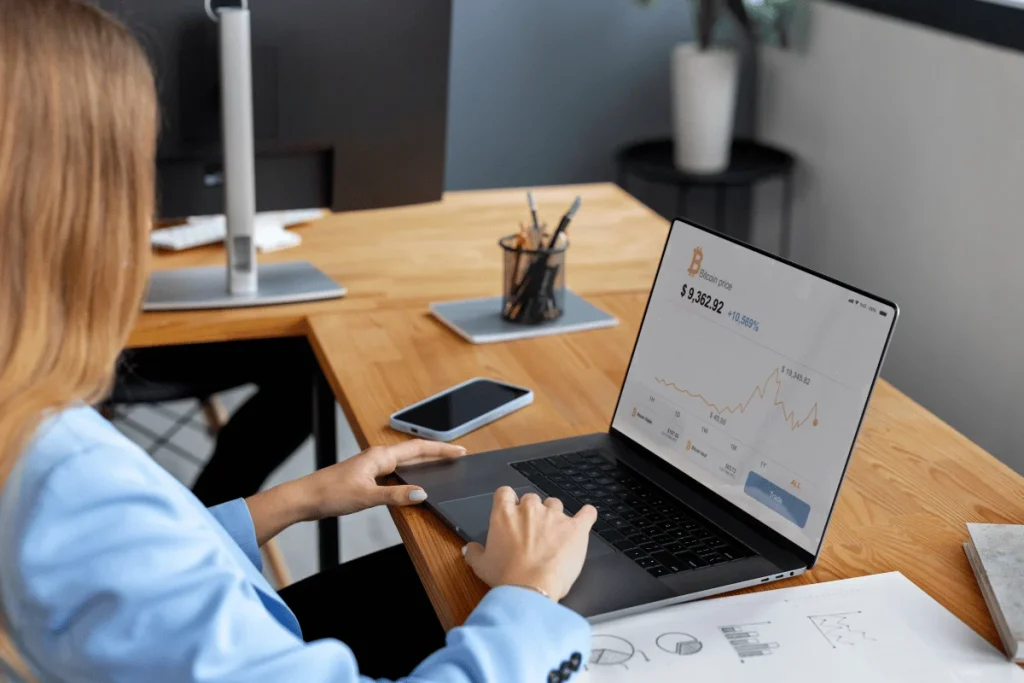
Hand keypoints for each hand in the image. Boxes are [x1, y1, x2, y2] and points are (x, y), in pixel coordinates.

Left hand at [307, 439, 466, 518]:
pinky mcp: (366, 476)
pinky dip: (410, 472)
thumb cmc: (330, 494)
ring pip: (404, 461)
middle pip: (414, 451)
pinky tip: (412, 481)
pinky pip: (395, 470)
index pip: (418, 449)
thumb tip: (421, 494)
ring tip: (442, 464)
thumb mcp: (366, 497)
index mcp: (380, 456)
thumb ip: (395, 496)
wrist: (305, 498)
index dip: (441, 450)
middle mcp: (377, 457)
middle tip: (457, 456)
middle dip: (437, 453)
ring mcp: (371, 466)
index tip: (459, 451)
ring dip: (424, 461)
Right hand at [463, 487, 596, 601]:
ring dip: (554, 515)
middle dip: (532, 511)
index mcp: (504, 514)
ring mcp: (554, 516)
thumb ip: (474, 553)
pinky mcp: (576, 528)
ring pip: (555, 504)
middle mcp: (529, 509)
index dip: (508, 502)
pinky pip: (586, 513)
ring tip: (554, 533)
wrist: (531, 589)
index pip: (505, 493)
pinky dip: (587, 515)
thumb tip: (469, 549)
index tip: (511, 513)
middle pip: (531, 499)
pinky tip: (586, 517)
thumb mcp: (482, 566)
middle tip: (532, 531)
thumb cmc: (505, 577)